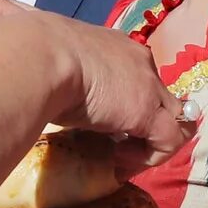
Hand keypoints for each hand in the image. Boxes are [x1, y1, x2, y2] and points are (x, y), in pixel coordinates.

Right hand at [30, 13, 190, 170]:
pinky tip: (118, 160)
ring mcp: (149, 86)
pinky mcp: (149, 111)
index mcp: (117, 47)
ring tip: (116, 158)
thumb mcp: (55, 60)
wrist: (39, 58)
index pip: (139, 79)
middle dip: (142, 128)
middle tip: (113, 147)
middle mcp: (140, 61)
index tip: (104, 127)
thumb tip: (36, 54)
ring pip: (172, 121)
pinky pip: (168, 140)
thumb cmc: (35, 55)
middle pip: (159, 99)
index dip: (127, 106)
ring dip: (147, 146)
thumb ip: (62, 68)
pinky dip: (148, 157)